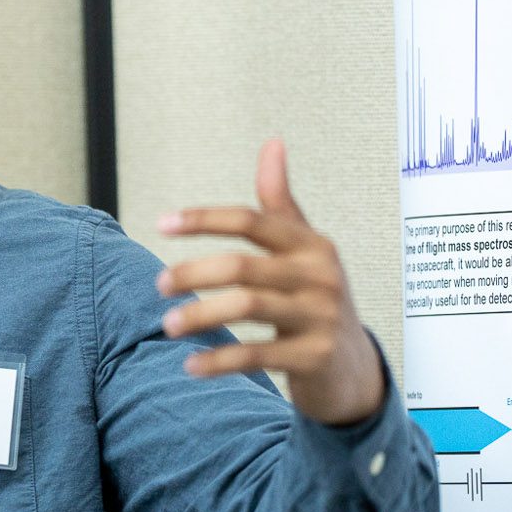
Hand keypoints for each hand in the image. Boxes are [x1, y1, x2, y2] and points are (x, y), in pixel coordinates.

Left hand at [154, 139, 385, 425]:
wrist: (353, 368)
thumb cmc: (317, 299)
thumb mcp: (304, 249)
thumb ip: (280, 202)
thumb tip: (273, 142)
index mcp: (311, 245)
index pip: (251, 221)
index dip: (204, 219)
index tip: (161, 224)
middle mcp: (319, 276)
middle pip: (242, 265)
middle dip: (193, 273)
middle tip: (158, 285)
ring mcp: (320, 317)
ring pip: (247, 307)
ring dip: (200, 315)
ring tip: (167, 325)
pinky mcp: (316, 357)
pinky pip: (258, 356)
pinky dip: (219, 360)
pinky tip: (190, 366)